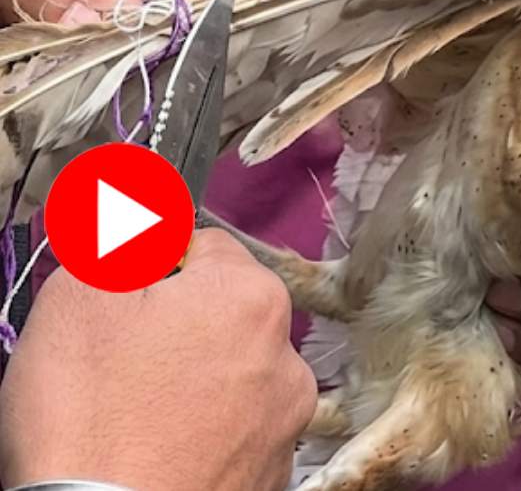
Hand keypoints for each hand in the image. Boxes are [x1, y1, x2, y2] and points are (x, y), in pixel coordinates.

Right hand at [0, 228, 316, 490]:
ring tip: (142, 414)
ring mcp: (287, 420)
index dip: (153, 268)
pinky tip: (165, 449)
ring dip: (198, 377)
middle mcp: (287, 353)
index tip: (121, 305)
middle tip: (124, 363)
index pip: (203, 247)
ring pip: (234, 370)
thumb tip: (139, 207)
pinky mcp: (274, 474)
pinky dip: (210, 430)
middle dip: (178, 323)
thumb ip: (119, 238)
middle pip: (223, 310)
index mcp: (252, 295)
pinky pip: (239, 428)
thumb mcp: (82, 297)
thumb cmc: (92, 411)